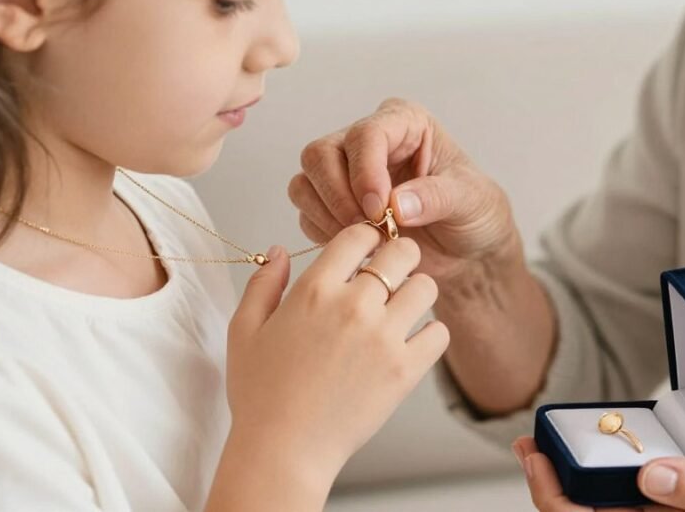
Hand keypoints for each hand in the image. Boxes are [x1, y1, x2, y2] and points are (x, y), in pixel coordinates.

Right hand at [224, 224, 449, 489]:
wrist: (283, 450)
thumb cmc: (261, 393)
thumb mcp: (245, 330)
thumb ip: (264, 283)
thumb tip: (279, 250)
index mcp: (315, 290)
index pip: (359, 234)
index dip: (366, 237)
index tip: (366, 251)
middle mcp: (353, 306)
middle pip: (402, 253)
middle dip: (400, 256)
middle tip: (394, 271)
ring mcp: (383, 338)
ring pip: (426, 287)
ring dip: (417, 291)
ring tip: (404, 306)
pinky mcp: (404, 370)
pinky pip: (439, 333)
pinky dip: (431, 333)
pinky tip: (413, 340)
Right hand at [289, 98, 519, 282]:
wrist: (469, 253)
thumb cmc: (475, 214)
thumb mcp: (470, 201)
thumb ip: (436, 197)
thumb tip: (396, 204)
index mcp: (403, 123)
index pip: (365, 134)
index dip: (365, 171)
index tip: (379, 209)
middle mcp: (367, 142)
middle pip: (320, 154)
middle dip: (339, 196)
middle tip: (369, 229)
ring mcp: (344, 173)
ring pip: (305, 184)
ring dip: (330, 217)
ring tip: (370, 241)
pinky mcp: (332, 206)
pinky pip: (307, 215)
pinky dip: (326, 235)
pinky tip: (361, 248)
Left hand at [512, 436, 684, 511]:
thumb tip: (653, 478)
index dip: (556, 500)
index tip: (537, 459)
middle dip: (550, 489)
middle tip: (529, 446)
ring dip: (569, 484)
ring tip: (546, 447)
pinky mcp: (675, 511)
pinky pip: (626, 502)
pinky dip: (599, 479)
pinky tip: (592, 454)